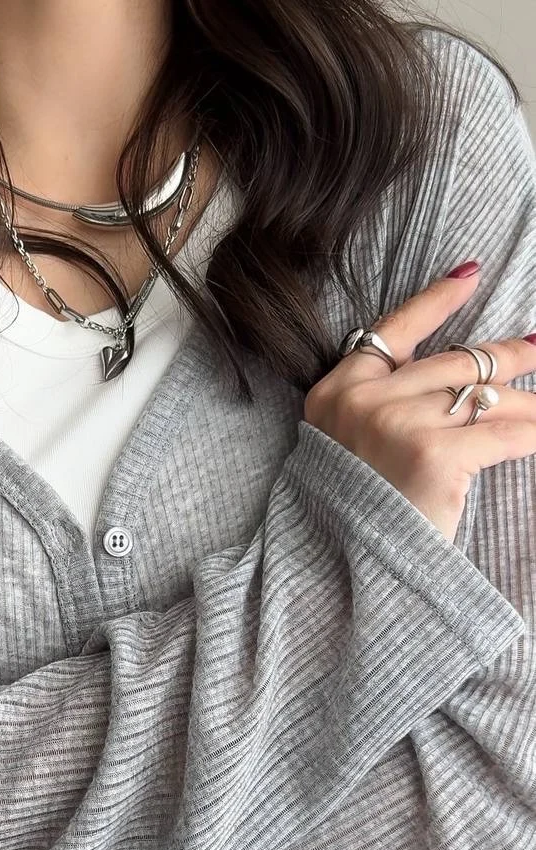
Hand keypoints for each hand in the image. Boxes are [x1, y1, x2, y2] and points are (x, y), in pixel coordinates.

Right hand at [303, 264, 535, 540]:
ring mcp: (396, 424)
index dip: (435, 301)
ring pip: (484, 398)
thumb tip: (457, 378)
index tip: (469, 277)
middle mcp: (362, 400)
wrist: (345, 569)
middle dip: (505, 357)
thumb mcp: (347, 447)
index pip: (394, 332)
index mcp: (335, 392)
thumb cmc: (354, 514)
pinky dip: (533, 433)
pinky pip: (505, 434)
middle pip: (453, 363)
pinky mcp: (433, 455)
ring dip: (525, 403)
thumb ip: (381, 406)